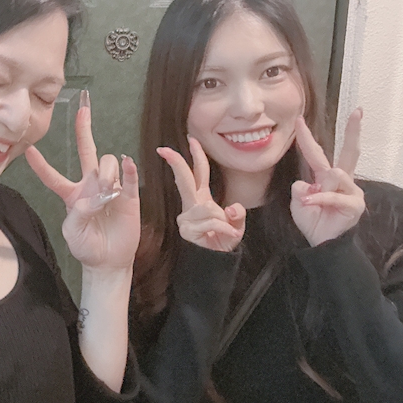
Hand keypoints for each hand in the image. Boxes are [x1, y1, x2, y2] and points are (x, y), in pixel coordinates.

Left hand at [24, 95, 139, 271]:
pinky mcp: (128, 195)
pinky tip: (128, 164)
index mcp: (71, 195)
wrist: (108, 261)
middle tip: (83, 109)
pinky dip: (128, 168)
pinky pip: (129, 176)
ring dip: (106, 171)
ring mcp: (110, 187)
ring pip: (107, 162)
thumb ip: (78, 213)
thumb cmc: (86, 246)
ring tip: (107, 191)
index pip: (53, 176)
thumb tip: (94, 196)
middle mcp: (90, 185)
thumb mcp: (72, 233)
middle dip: (84, 130)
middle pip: (87, 151)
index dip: (41, 165)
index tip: (29, 150)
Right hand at [157, 137, 244, 251]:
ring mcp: (186, 217)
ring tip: (227, 231)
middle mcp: (191, 205)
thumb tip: (231, 207)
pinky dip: (224, 229)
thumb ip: (237, 214)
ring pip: (208, 208)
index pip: (198, 173)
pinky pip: (211, 223)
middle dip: (176, 163)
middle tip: (165, 150)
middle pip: (184, 179)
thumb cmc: (222, 241)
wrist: (214, 263)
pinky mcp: (186, 230)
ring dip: (222, 220)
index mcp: (201, 199)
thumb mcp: (236, 225)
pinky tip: (229, 235)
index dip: (195, 156)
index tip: (191, 139)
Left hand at [291, 109, 364, 246]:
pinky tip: (311, 203)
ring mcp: (351, 191)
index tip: (299, 119)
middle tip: (357, 112)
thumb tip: (306, 184)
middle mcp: (341, 180)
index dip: (307, 137)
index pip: (316, 152)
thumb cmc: (313, 220)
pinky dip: (320, 199)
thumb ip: (299, 190)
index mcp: (325, 177)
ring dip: (320, 188)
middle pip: (349, 151)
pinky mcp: (355, 204)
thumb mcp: (298, 203)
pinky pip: (334, 195)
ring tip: (311, 201)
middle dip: (353, 131)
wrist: (322, 243)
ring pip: (335, 174)